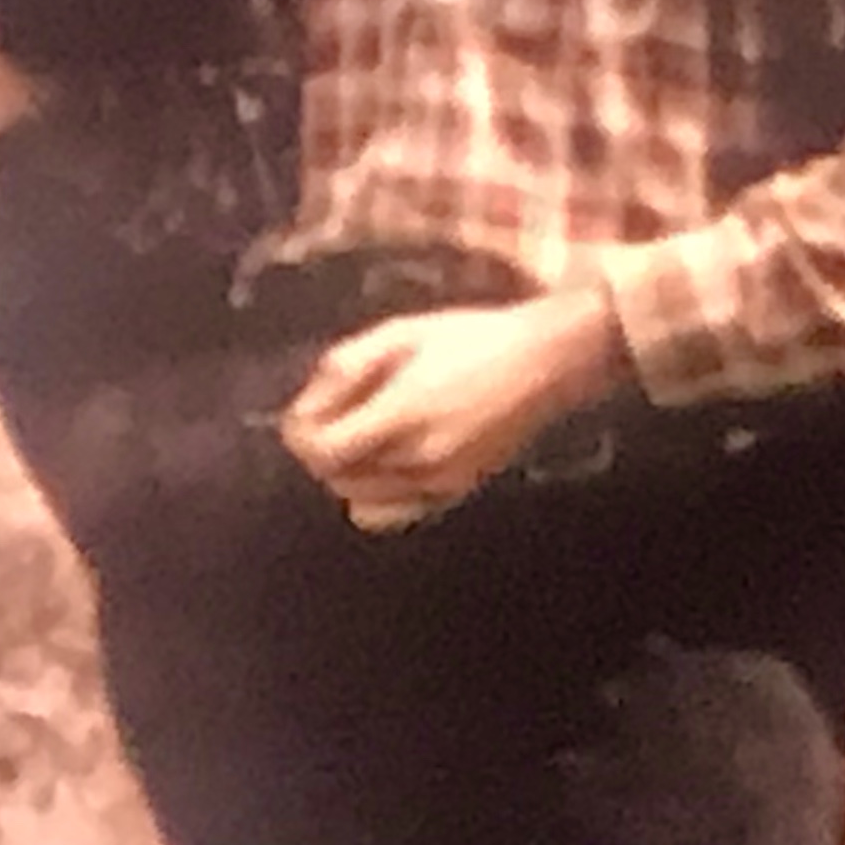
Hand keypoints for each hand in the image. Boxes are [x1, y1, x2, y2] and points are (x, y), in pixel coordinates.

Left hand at [276, 294, 629, 529]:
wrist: (544, 363)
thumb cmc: (469, 337)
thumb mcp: (397, 333)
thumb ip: (344, 368)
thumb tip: (310, 404)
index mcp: (403, 415)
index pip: (323, 451)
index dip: (300, 433)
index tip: (301, 411)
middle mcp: (419, 460)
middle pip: (336, 478)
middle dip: (320, 449)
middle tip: (329, 415)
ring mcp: (442, 482)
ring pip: (361, 500)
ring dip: (345, 472)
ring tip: (359, 433)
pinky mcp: (459, 491)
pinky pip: (397, 511)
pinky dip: (377, 493)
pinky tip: (387, 459)